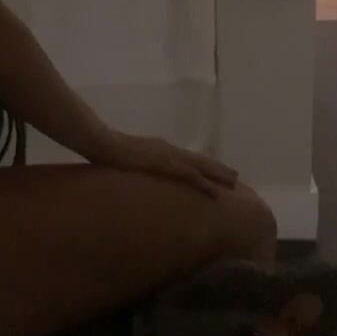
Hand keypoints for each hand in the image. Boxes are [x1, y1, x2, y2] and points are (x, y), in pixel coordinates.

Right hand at [97, 130, 238, 198]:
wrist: (101, 142)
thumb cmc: (107, 152)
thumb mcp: (125, 159)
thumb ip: (135, 164)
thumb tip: (136, 173)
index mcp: (160, 148)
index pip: (186, 157)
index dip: (203, 164)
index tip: (217, 172)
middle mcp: (168, 149)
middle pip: (199, 160)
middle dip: (217, 168)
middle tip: (235, 177)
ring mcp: (167, 155)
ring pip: (200, 166)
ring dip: (217, 174)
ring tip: (234, 182)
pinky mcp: (164, 164)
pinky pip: (190, 176)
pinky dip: (205, 184)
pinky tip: (216, 193)